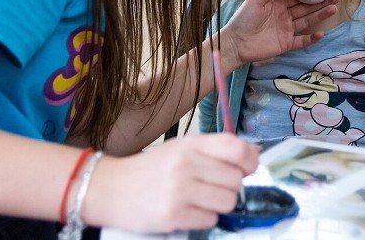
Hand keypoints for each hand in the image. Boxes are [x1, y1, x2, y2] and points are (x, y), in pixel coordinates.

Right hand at [84, 134, 257, 232]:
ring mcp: (180, 191)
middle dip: (229, 186)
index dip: (249, 159)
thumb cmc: (151, 169)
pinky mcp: (174, 216)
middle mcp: (186, 164)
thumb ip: (214, 150)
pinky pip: (210, 220)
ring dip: (218, 204)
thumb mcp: (181, 149)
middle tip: (211, 186)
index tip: (246, 167)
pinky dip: (203, 218)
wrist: (111, 188)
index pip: (236, 147)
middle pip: (235, 180)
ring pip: (227, 202)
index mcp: (190, 144)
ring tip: (199, 199)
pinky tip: (187, 210)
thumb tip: (253, 154)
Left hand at [220, 0, 339, 64]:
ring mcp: (286, 30)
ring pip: (306, 22)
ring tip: (333, 8)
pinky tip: (321, 33)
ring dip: (319, 16)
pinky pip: (301, 41)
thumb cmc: (242, 19)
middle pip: (306, 9)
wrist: (235, 42)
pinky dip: (311, 39)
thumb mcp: (255, 0)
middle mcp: (285, 16)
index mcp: (278, 5)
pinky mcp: (285, 44)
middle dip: (320, 3)